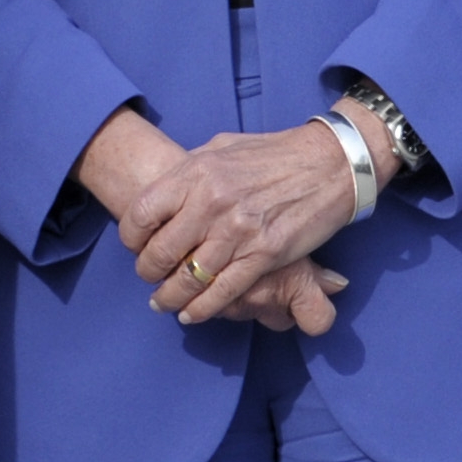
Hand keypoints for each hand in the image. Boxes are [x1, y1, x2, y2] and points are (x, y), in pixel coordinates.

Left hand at [122, 120, 367, 326]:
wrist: (329, 162)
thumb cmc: (275, 153)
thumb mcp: (223, 147)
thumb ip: (192, 170)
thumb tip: (166, 192)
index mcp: (197, 172)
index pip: (142, 212)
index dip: (131, 237)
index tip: (134, 246)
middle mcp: (212, 202)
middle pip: (161, 252)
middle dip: (148, 272)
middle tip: (149, 278)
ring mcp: (238, 232)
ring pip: (189, 278)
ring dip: (171, 297)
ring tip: (163, 303)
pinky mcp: (264, 255)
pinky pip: (223, 292)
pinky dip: (203, 309)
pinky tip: (192, 314)